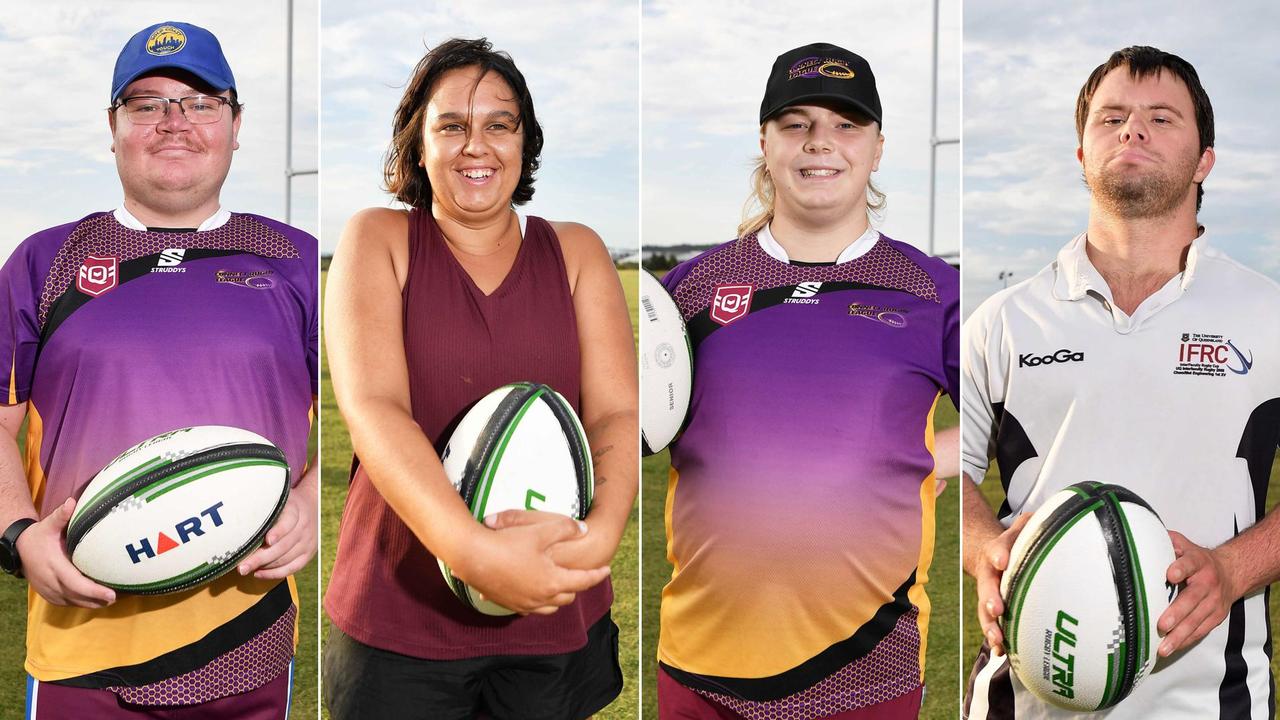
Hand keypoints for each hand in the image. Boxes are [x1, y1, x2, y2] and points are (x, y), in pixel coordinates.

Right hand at [17, 497, 115, 607]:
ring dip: (92, 603)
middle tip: (117, 597)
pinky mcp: (49, 595)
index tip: (111, 594)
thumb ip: (61, 516)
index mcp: (54, 565)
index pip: (75, 583)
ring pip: (73, 602)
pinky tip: (96, 601)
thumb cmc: (38, 537)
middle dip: (97, 599)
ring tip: (112, 600)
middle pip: (77, 596)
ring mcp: (49, 590)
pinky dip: (82, 603)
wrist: (19, 549)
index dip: (93, 591)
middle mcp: (51, 581)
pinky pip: (67, 602)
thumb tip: (72, 502)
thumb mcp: (47, 525)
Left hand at [238, 479, 317, 579]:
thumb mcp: (276, 497)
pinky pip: (292, 568)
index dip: (278, 532)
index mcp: (296, 509)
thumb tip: (233, 516)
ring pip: (286, 559)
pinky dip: (274, 574)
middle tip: (242, 567)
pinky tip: (259, 573)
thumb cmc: (283, 504)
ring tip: (246, 569)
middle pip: (284, 546)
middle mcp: (304, 526)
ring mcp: (308, 541)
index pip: (289, 521)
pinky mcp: (308, 553)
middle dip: (261, 558)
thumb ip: (261, 506)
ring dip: (264, 566)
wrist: (311, 506)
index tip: (267, 540)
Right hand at [454, 515, 609, 615]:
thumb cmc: (508, 543)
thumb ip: (566, 529)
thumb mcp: (541, 531)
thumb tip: (583, 530)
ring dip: (557, 598)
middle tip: (580, 575)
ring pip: (549, 608)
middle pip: (567, 597)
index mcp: (553, 582)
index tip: (606, 569)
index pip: (583, 581)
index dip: (597, 574)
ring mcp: (523, 604)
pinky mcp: (507, 604)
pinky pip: (529, 608)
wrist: (472, 557)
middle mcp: (540, 598)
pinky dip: (537, 601)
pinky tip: (532, 591)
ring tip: (558, 586)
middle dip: (576, 587)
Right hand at [974, 513, 1030, 655]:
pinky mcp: (994, 609)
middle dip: (990, 598)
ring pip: (986, 610)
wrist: (995, 555)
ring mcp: (990, 592)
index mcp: (999, 550)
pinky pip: (992, 624)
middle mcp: (991, 573)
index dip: (998, 554)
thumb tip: (1062, 513)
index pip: (997, 548)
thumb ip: (1036, 522)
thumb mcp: (1025, 526)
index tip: (1002, 562)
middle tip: (996, 609)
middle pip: (987, 585)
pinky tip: (1003, 653)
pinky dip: (996, 639)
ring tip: (998, 641)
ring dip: (990, 625)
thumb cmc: (1017, 542)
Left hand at [1157, 530, 1234, 656]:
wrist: (1231, 572)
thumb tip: (1138, 536)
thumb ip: (1165, 541)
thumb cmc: (1196, 559)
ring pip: (1197, 620)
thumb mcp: (1183, 544)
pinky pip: (1201, 631)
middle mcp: (1208, 583)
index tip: (1169, 575)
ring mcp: (1214, 602)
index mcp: (1198, 562)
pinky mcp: (1216, 617)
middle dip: (1177, 613)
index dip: (1181, 568)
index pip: (1189, 563)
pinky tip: (1172, 648)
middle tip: (1162, 624)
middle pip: (1193, 599)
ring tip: (1163, 647)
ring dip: (1180, 635)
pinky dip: (1186, 641)